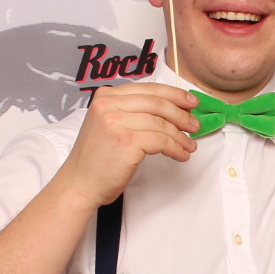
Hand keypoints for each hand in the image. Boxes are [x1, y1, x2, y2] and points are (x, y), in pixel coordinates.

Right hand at [61, 82, 200, 207]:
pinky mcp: (126, 141)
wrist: (79, 183)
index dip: (174, 95)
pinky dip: (175, 148)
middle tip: (195, 125)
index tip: (190, 103)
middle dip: (182, 114)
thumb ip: (131, 112)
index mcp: (106, 96)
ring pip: (161, 123)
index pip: (148, 89)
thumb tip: (170, 109)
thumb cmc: (97, 159)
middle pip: (158, 103)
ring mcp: (116, 122)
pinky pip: (161, 141)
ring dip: (180, 136)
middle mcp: (109, 105)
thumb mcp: (109, 124)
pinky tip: (180, 155)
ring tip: (189, 145)